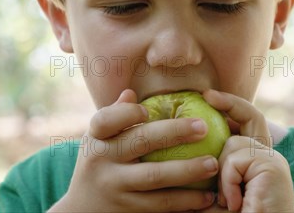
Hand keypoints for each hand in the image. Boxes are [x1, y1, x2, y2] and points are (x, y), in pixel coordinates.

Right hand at [50, 89, 217, 211]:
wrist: (81, 212)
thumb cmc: (98, 166)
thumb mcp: (97, 141)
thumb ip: (114, 117)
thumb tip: (131, 92)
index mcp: (95, 139)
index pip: (106, 119)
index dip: (128, 112)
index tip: (147, 110)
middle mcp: (100, 162)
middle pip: (139, 142)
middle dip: (174, 132)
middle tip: (204, 127)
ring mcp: (114, 188)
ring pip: (155, 176)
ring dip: (188, 170)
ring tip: (213, 163)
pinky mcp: (128, 212)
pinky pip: (161, 205)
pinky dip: (186, 201)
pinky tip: (207, 195)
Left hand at [201, 90, 293, 212]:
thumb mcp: (215, 194)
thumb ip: (204, 171)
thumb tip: (168, 152)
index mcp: (257, 163)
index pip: (245, 124)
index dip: (229, 107)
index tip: (207, 96)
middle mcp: (269, 157)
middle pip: (251, 115)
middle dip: (230, 101)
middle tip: (206, 94)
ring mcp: (273, 160)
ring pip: (233, 143)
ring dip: (224, 174)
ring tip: (230, 201)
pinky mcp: (272, 165)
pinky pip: (234, 161)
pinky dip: (228, 184)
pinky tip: (236, 204)